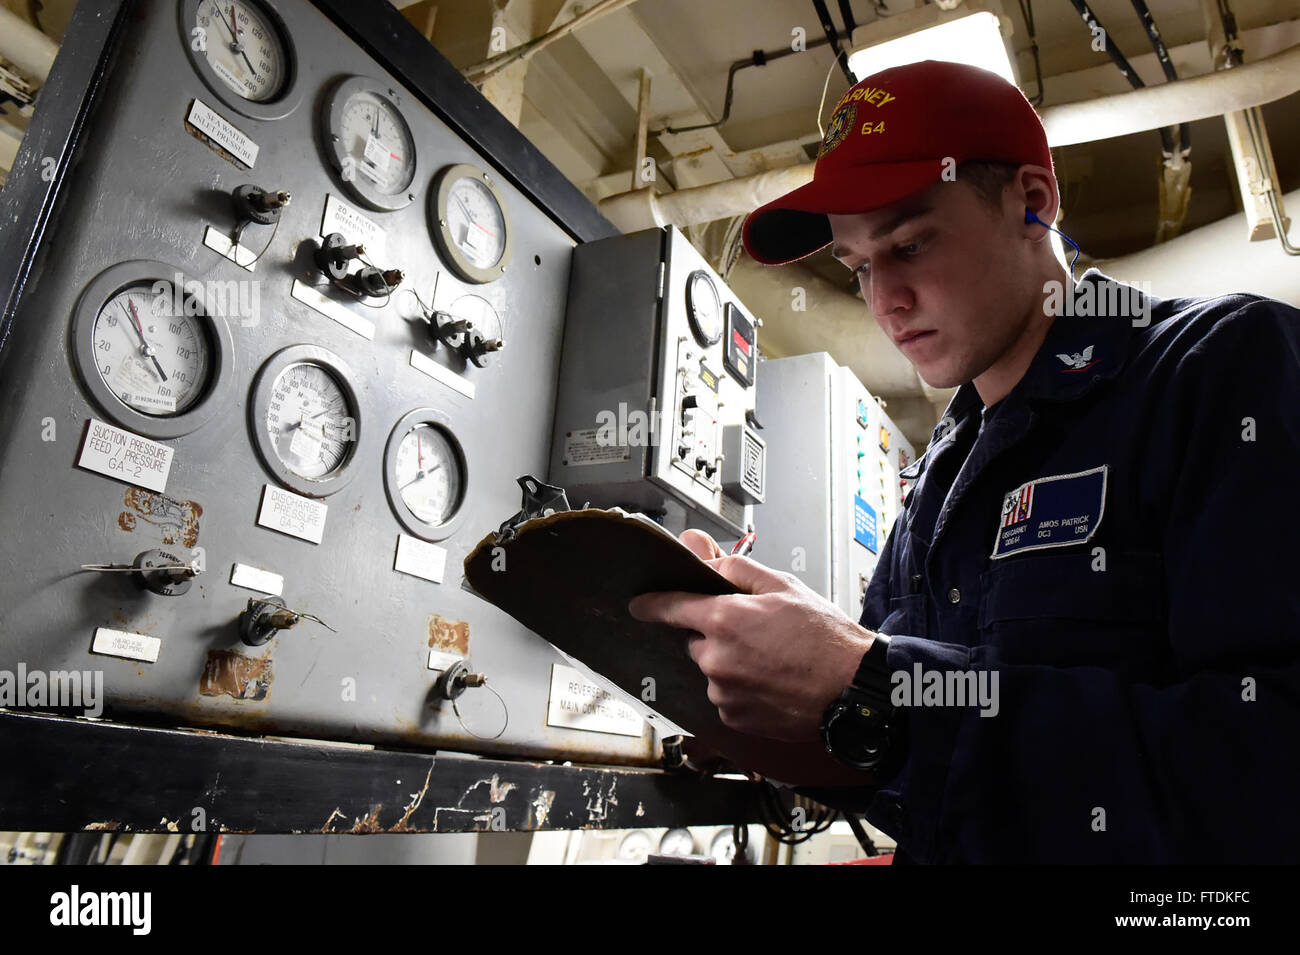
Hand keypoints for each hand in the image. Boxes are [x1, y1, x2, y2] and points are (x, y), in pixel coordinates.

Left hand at [629, 530, 875, 741]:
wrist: (854, 690)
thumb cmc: (825, 638)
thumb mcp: (782, 586)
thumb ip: (733, 567)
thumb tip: (698, 548)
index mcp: (723, 620)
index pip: (670, 607)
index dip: (653, 603)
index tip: (640, 604)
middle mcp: (716, 659)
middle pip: (697, 640)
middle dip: (718, 634)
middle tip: (758, 633)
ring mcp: (723, 692)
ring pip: (713, 669)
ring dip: (731, 662)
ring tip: (772, 660)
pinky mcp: (734, 718)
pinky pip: (726, 696)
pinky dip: (741, 688)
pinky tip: (772, 682)